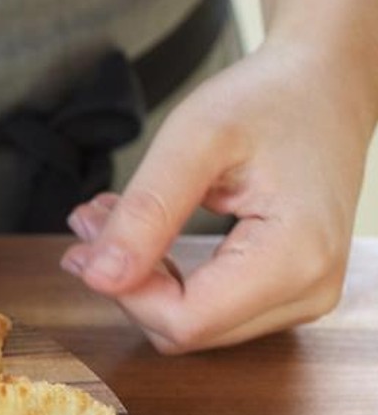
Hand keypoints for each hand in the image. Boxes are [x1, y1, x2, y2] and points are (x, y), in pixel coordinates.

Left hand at [59, 34, 375, 352]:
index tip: (90, 234)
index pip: (186, 320)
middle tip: (91, 218)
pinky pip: (209, 307)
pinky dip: (165, 277)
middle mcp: (308, 291)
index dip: (125, 291)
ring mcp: (303, 296)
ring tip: (110, 218)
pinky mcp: (288, 290)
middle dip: (126, 281)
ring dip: (141, 279)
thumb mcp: (193, 141)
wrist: (324, 84)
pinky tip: (142, 234)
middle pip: (186, 330)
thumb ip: (146, 213)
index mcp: (295, 257)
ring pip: (192, 325)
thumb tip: (99, 279)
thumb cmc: (268, 101)